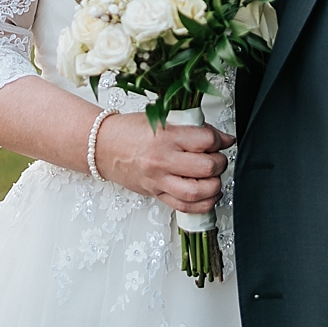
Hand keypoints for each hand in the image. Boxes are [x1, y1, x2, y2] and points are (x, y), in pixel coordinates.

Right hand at [93, 112, 232, 212]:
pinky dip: (202, 204)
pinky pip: (183, 207)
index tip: (224, 140)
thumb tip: (220, 137)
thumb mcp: (162, 119)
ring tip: (214, 177)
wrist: (103, 146)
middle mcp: (162, 160)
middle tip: (218, 158)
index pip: (206, 140)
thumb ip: (191, 127)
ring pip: (197, 192)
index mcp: (166, 136)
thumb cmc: (131, 131)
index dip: (221, 140)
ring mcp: (158, 180)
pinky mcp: (155, 194)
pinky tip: (208, 195)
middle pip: (206, 167)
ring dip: (214, 186)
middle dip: (220, 163)